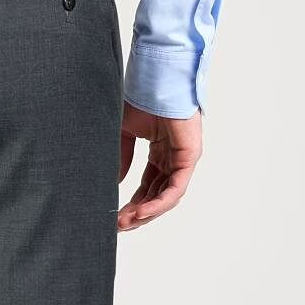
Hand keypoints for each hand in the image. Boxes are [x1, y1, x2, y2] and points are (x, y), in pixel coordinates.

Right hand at [117, 104, 201, 231]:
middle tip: (118, 225)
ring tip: (126, 222)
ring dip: (146, 212)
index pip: (148, 187)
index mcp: (160, 152)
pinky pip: (176, 188)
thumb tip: (115, 183)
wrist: (153, 79)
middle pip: (157, 196)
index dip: (132, 203)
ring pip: (167, 196)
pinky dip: (159, 202)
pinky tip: (141, 212)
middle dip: (137, 213)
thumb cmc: (140, 97)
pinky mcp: (190, 156)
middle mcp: (173, 158)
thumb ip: (121, 158)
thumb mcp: (124, 133)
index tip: (115, 216)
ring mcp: (183, 158)